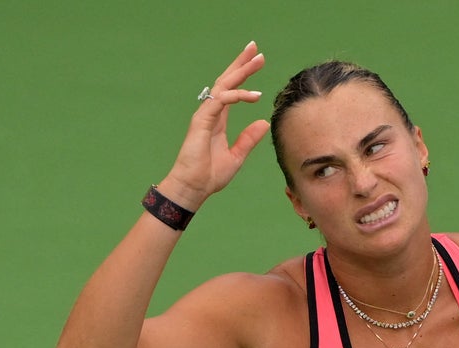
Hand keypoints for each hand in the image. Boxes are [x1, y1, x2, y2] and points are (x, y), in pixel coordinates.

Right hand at [158, 42, 270, 209]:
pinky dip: (235, 96)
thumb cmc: (210, 175)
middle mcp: (211, 113)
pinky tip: (250, 94)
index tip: (256, 60)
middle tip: (255, 48)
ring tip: (256, 61)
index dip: (243, 74)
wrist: (194, 188)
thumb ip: (249, 139)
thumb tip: (264, 123)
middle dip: (241, 63)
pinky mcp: (201, 121)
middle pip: (227, 81)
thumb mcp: (237, 156)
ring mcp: (205, 115)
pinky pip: (219, 102)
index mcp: (219, 119)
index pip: (232, 90)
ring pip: (224, 86)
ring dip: (241, 72)